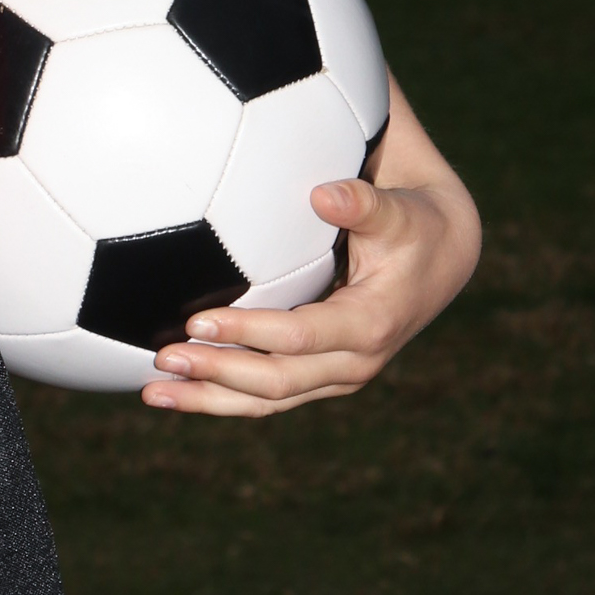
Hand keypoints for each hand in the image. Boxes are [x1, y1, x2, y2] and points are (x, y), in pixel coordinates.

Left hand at [141, 74, 479, 417]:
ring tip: (152, 393)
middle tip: (162, 358)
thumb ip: (363, 202)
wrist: (442, 258)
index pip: (299, 337)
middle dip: (217, 374)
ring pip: (268, 400)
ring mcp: (337, 375)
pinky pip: (268, 395)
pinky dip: (222, 395)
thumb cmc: (412, 224)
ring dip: (210, 398)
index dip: (248, 333)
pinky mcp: (321, 376)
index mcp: (370, 325)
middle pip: (277, 381)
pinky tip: (175, 390)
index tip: (198, 321)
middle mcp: (355, 362)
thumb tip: (323, 194)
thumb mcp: (398, 211)